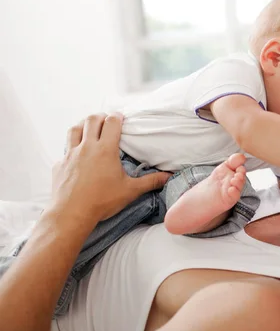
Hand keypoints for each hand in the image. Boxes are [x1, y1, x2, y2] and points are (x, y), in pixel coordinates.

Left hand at [50, 113, 170, 222]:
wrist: (71, 213)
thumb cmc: (102, 201)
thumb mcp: (130, 191)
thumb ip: (151, 182)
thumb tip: (168, 177)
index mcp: (105, 150)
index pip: (111, 123)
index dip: (117, 116)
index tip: (121, 117)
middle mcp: (86, 147)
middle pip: (92, 120)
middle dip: (100, 116)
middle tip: (106, 121)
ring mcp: (70, 154)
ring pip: (75, 129)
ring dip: (83, 125)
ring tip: (90, 129)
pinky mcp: (59, 164)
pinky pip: (65, 150)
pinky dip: (72, 147)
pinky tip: (77, 155)